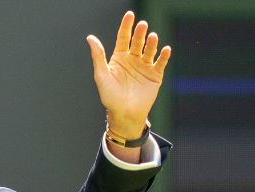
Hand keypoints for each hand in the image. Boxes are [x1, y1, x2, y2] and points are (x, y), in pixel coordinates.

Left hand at [86, 11, 171, 136]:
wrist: (124, 114)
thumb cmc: (110, 96)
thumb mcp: (101, 75)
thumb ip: (98, 56)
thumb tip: (90, 37)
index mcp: (119, 57)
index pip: (123, 37)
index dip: (126, 26)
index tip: (130, 14)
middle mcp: (133, 59)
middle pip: (137, 42)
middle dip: (140, 33)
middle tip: (142, 25)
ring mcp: (145, 66)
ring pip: (149, 50)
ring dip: (151, 43)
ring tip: (152, 37)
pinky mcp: (155, 75)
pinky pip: (161, 63)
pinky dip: (163, 56)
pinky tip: (165, 49)